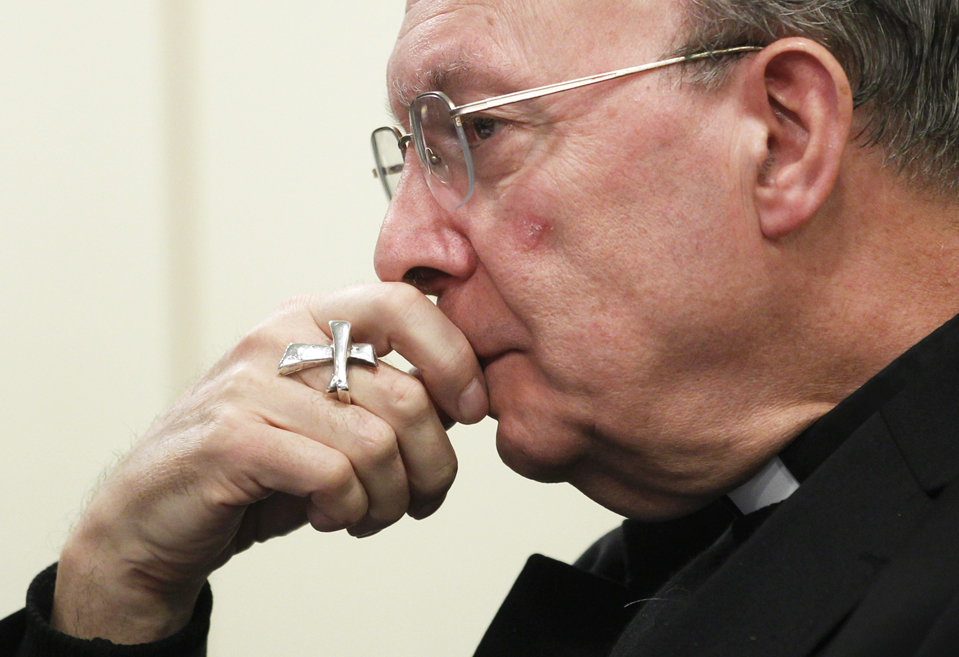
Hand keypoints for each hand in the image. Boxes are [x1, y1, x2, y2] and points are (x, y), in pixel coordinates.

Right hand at [51, 283, 487, 642]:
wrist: (154, 513)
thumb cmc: (257, 463)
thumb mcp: (329, 415)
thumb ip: (386, 394)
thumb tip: (467, 400)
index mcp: (311, 319)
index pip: (405, 305)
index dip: (455, 358)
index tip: (472, 410)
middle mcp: (282, 339)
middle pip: (406, 394)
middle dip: (432, 464)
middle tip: (419, 497)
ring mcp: (252, 386)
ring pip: (375, 443)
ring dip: (389, 498)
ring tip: (368, 512)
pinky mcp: (233, 439)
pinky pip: (334, 475)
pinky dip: (348, 509)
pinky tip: (330, 515)